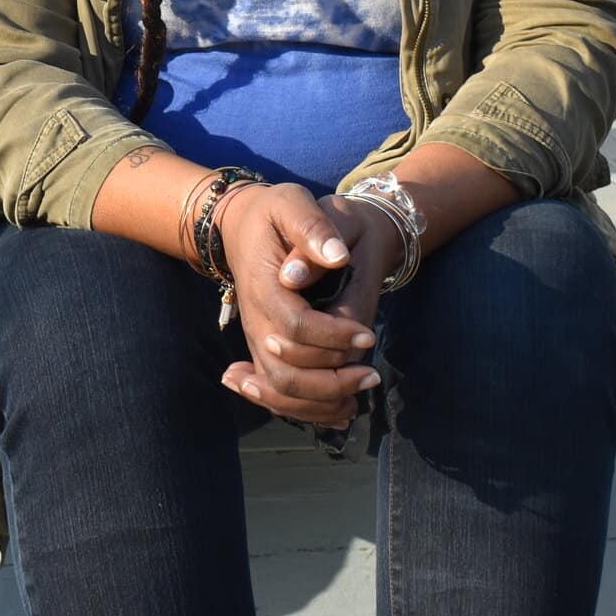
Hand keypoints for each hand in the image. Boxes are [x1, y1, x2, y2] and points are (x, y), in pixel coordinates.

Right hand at [215, 186, 392, 427]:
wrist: (243, 225)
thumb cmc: (274, 212)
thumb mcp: (292, 202)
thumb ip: (312, 228)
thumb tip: (335, 257)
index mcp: (263, 286)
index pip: (295, 326)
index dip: (333, 337)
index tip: (368, 334)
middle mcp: (255, 319)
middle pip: (284, 371)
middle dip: (330, 381)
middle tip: (372, 374)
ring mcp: (256, 337)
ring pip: (279, 388)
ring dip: (320, 402)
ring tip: (361, 397)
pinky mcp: (262, 348)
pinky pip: (277, 390)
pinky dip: (307, 409)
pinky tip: (341, 413)